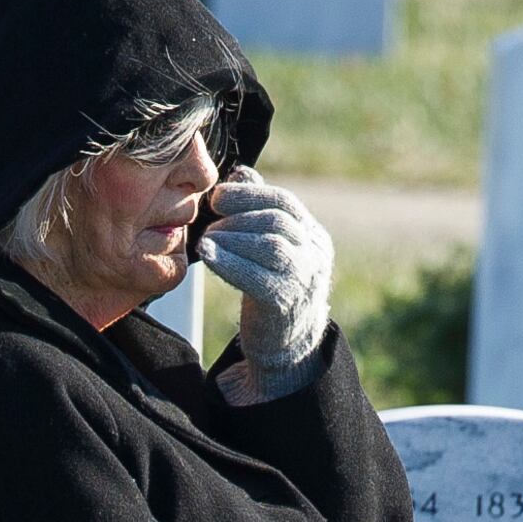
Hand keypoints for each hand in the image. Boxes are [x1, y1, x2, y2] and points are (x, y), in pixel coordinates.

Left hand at [199, 168, 335, 398]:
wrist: (287, 349)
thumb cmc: (273, 292)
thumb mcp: (272, 249)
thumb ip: (259, 211)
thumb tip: (242, 173)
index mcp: (314, 238)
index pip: (286, 202)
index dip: (250, 194)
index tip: (219, 195)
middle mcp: (315, 257)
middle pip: (278, 221)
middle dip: (239, 214)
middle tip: (211, 220)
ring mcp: (304, 281)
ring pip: (271, 245)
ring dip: (233, 237)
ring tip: (207, 240)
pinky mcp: (285, 305)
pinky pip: (257, 277)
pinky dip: (229, 262)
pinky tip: (208, 255)